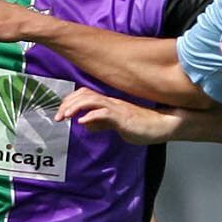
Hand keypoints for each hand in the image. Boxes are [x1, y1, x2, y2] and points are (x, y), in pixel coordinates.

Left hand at [57, 87, 182, 143]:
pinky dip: (92, 115)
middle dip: (68, 104)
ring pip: (92, 100)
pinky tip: (83, 121)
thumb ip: (101, 124)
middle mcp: (111, 102)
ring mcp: (118, 108)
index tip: (61, 112)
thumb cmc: (143, 126)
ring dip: (75, 107)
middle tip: (57, 116)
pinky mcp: (124, 117)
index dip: (70, 101)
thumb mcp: (117, 125)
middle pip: (85, 94)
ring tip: (64, 116)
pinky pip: (105, 113)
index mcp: (109, 103)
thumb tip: (85, 124)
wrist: (164, 126)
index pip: (85, 95)